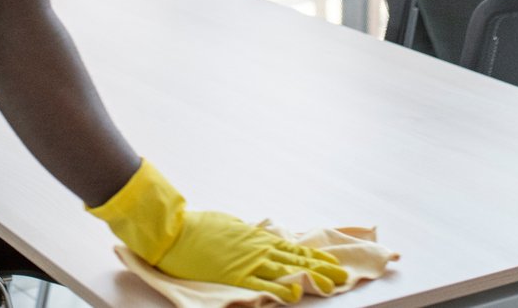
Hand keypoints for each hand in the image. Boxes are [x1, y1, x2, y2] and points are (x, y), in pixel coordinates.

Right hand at [90, 160, 346, 300]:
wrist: (175, 231)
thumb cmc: (197, 227)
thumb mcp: (228, 227)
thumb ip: (245, 236)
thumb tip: (255, 239)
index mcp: (256, 236)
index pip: (292, 246)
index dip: (313, 254)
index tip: (331, 260)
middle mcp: (258, 247)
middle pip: (297, 257)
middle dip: (322, 266)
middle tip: (343, 274)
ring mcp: (249, 260)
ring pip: (288, 268)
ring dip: (312, 276)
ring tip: (333, 283)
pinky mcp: (235, 273)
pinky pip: (263, 283)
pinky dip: (281, 287)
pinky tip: (296, 292)